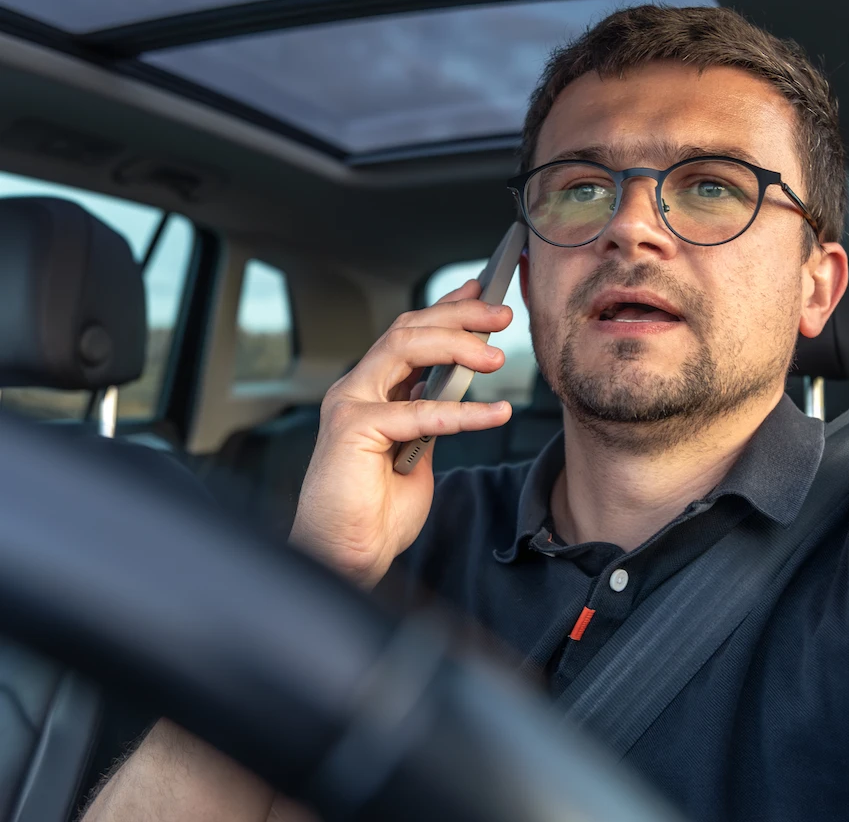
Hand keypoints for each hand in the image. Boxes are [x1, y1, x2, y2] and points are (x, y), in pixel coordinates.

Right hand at [290, 279, 512, 587]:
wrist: (344, 556)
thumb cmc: (374, 510)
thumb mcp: (416, 451)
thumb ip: (429, 416)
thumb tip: (456, 386)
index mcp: (372, 390)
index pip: (410, 334)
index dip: (445, 309)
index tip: (480, 294)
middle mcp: (358, 389)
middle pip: (408, 329)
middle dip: (458, 315)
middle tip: (500, 315)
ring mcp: (351, 404)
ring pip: (404, 348)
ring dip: (457, 345)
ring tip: (497, 356)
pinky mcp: (353, 430)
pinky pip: (417, 412)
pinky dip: (462, 411)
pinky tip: (495, 413)